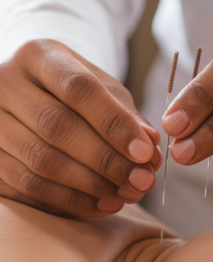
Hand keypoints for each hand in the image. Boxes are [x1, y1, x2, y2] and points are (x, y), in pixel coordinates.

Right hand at [0, 39, 161, 216]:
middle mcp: (6, 83)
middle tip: (141, 181)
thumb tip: (150, 146)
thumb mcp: (102, 90)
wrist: (31, 95)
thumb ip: (126, 116)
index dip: (114, 124)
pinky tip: (102, 205)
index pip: (78, 89)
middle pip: (57, 126)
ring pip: (41, 161)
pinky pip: (29, 185)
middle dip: (106, 160)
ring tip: (126, 195)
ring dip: (90, 185)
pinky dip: (70, 200)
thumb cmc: (74, 91)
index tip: (144, 152)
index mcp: (39, 56)